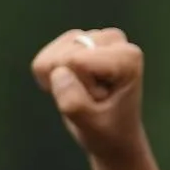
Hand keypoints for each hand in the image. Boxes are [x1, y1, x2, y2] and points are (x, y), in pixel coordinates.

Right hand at [31, 29, 145, 165]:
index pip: (76, 61)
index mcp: (127, 56)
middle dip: (70, 84)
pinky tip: (72, 85)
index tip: (101, 98)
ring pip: (49, 60)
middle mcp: (114, 39)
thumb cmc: (108, 129)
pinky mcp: (75, 41)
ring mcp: (94, 38)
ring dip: (60, 82)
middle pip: (62, 58)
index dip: (81, 87)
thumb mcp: (91, 125)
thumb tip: (58, 73)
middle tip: (93, 97)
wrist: (113, 132)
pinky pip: (42, 61)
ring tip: (85, 92)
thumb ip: (74, 103)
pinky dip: (49, 79)